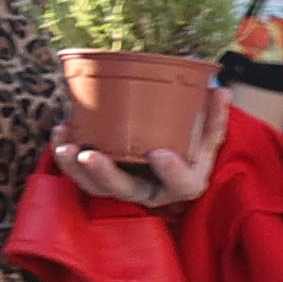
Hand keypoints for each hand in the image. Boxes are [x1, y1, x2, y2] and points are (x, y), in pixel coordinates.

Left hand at [52, 89, 228, 207]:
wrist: (169, 151)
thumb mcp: (205, 131)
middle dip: (106, 174)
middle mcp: (151, 191)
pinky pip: (80, 174)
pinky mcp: (101, 179)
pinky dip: (66, 157)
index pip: (183, 184)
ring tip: (64, 145)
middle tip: (89, 156)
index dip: (172, 172)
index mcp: (184, 182)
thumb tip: (222, 90)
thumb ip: (213, 114)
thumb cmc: (189, 143)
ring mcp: (123, 187)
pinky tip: (60, 133)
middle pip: (127, 190)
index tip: (159, 153)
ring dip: (75, 168)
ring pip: (96, 186)